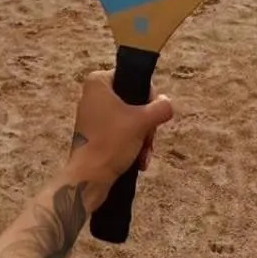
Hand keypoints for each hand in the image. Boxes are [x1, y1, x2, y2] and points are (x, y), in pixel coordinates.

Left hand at [66, 72, 173, 209]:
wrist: (89, 178)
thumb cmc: (112, 142)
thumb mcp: (142, 122)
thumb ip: (161, 107)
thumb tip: (167, 102)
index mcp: (98, 82)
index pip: (134, 79)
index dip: (148, 97)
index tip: (151, 115)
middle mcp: (92, 95)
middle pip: (134, 102)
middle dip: (146, 125)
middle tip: (148, 140)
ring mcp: (92, 116)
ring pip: (129, 120)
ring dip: (141, 138)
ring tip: (144, 155)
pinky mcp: (93, 134)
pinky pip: (119, 133)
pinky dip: (131, 145)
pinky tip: (138, 161)